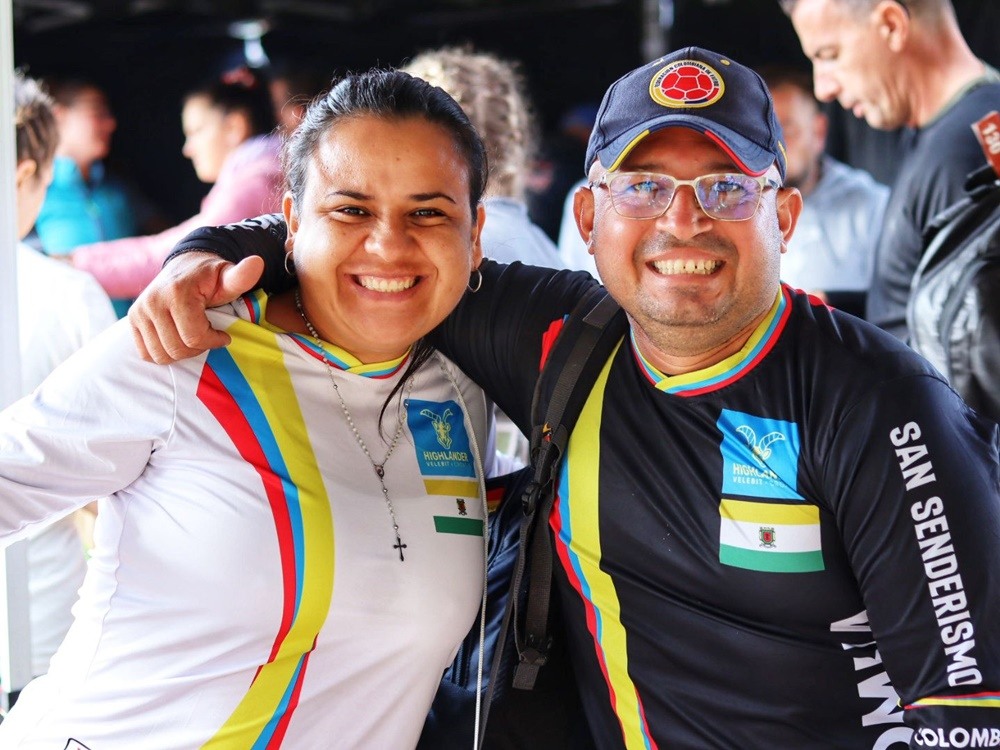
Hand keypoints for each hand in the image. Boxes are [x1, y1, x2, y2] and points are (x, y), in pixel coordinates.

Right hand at [128, 252, 263, 362]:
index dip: (214, 341)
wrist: (186, 266)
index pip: (194, 337)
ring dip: (183, 352)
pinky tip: (179, 338)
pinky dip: (165, 352)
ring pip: (161, 355)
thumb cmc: (212, 276)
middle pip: (177, 349)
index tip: (224, 334)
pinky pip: (147, 353)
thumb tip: (257, 263)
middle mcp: (152, 302)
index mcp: (177, 293)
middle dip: (199, 348)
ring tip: (195, 336)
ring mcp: (139, 312)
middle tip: (210, 335)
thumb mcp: (229, 276)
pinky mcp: (133, 320)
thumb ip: (242, 276)